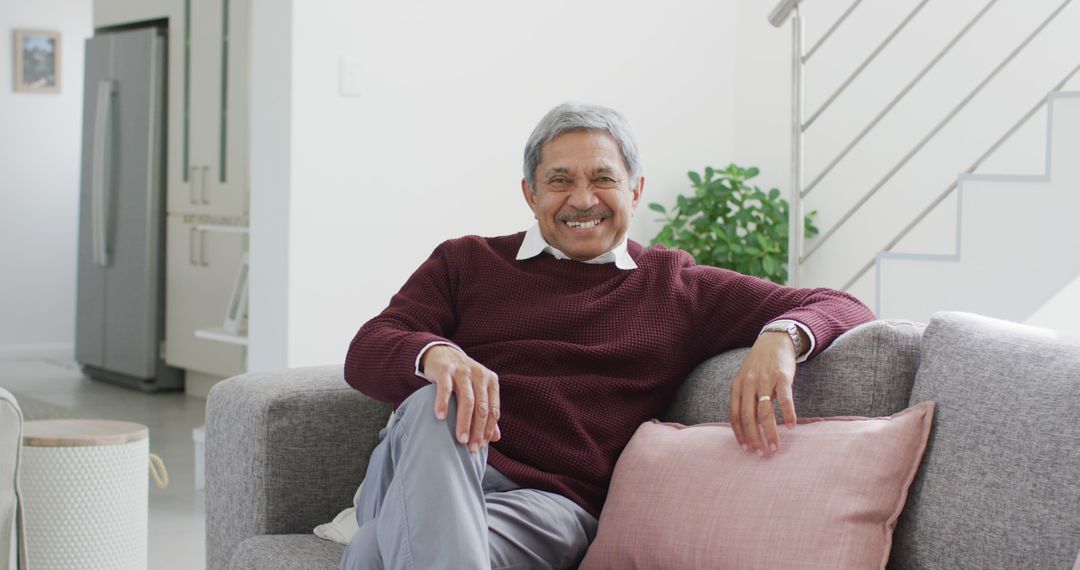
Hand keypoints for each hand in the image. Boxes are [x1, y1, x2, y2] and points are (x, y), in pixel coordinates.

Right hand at [421, 345, 500, 452]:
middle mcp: (479, 375)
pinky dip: (443, 403)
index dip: (488, 430)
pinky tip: (440, 418)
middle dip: (477, 430)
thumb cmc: (462, 378)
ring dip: (464, 422)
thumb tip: (497, 438)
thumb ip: (487, 412)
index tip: (480, 446)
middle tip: (471, 448)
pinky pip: (445, 389)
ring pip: (466, 400)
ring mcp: (462, 371)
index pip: (493, 410)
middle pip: (481, 407)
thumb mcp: (477, 391)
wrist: (443, 353)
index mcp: (491, 381)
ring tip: (460, 439)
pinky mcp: (445, 370)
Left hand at [729, 332, 797, 456]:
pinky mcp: (782, 377)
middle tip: (761, 454)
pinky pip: (785, 399)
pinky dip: (788, 414)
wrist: (774, 341)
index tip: (746, 449)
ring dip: (770, 432)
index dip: (740, 434)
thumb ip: (743, 399)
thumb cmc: (759, 365)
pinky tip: (791, 426)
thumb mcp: (744, 379)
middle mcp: (749, 384)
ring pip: (766, 412)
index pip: (735, 415)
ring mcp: (765, 380)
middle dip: (754, 438)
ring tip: (775, 446)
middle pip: (749, 417)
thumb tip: (745, 426)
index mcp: (737, 387)